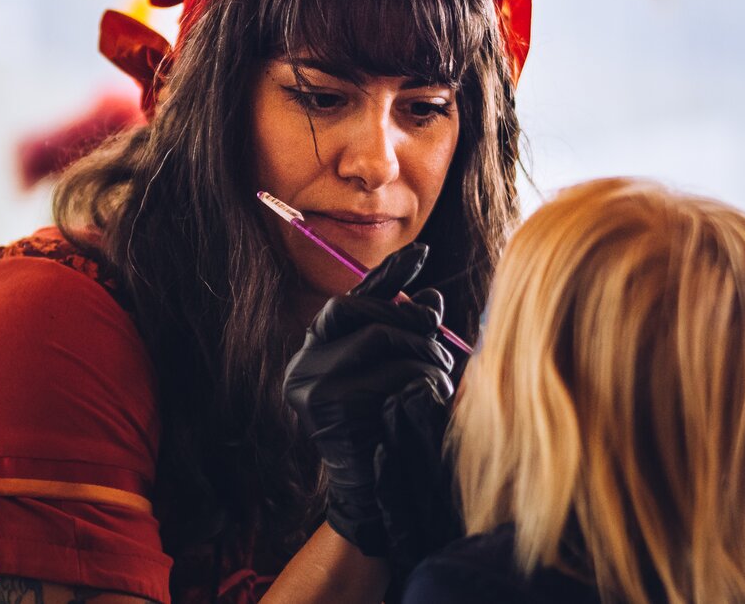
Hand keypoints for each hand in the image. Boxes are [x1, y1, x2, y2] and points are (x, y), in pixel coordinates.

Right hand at [284, 243, 453, 555]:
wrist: (376, 490)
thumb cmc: (392, 428)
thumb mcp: (402, 370)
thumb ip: (409, 333)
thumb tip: (430, 295)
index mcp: (318, 349)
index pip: (353, 298)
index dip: (388, 275)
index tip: (424, 253)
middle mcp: (303, 361)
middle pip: (359, 308)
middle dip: (410, 317)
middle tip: (440, 334)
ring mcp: (308, 381)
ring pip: (379, 335)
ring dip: (423, 352)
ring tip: (441, 377)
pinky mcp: (324, 402)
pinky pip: (387, 370)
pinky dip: (418, 379)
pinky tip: (428, 397)